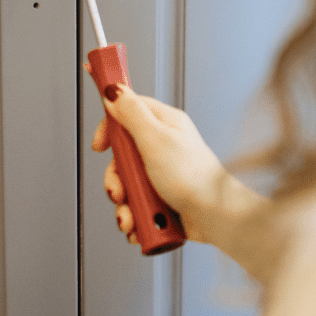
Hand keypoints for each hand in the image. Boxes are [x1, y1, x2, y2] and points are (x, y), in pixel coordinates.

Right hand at [91, 84, 228, 244]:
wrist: (214, 217)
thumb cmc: (193, 177)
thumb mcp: (156, 139)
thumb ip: (132, 114)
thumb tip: (114, 91)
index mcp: (164, 125)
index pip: (128, 112)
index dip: (110, 127)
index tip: (100, 144)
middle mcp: (163, 148)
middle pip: (122, 155)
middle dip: (116, 178)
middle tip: (120, 190)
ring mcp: (162, 175)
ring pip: (128, 184)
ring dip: (124, 204)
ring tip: (131, 215)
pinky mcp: (163, 199)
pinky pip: (138, 205)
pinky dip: (135, 217)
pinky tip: (139, 224)